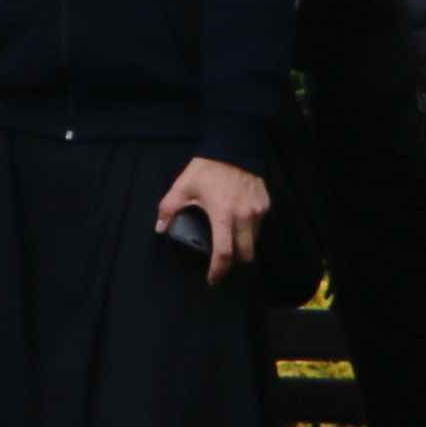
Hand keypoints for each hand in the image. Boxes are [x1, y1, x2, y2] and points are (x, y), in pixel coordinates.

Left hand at [154, 154, 272, 282]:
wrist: (233, 146)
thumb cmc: (206, 169)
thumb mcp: (183, 186)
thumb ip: (169, 208)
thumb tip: (160, 229)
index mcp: (223, 215)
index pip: (224, 253)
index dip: (218, 271)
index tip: (212, 279)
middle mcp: (245, 217)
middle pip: (245, 253)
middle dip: (234, 262)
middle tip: (222, 261)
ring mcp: (258, 211)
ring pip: (254, 240)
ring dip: (243, 245)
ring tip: (230, 240)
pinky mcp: (266, 204)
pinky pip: (260, 224)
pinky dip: (250, 228)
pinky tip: (239, 222)